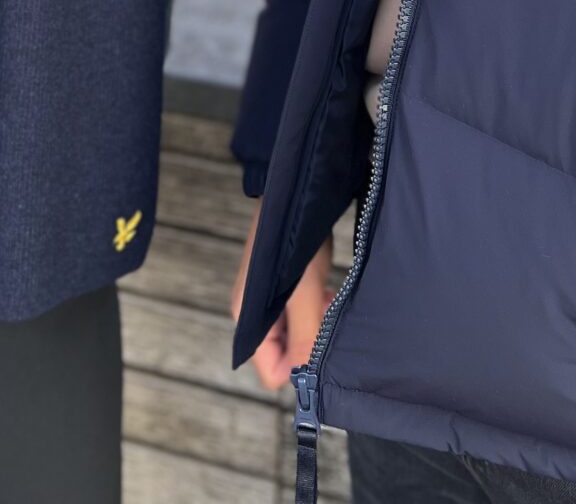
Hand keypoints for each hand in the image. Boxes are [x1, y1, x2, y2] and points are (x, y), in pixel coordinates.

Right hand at [231, 201, 333, 393]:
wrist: (291, 195)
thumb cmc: (294, 240)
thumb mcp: (303, 292)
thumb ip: (303, 336)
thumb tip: (306, 381)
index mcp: (249, 324)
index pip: (273, 373)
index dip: (300, 367)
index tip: (321, 342)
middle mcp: (252, 318)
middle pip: (284, 355)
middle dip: (309, 343)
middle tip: (325, 315)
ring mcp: (264, 304)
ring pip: (293, 337)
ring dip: (313, 325)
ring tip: (325, 298)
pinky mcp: (276, 291)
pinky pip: (296, 318)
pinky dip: (311, 311)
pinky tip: (322, 291)